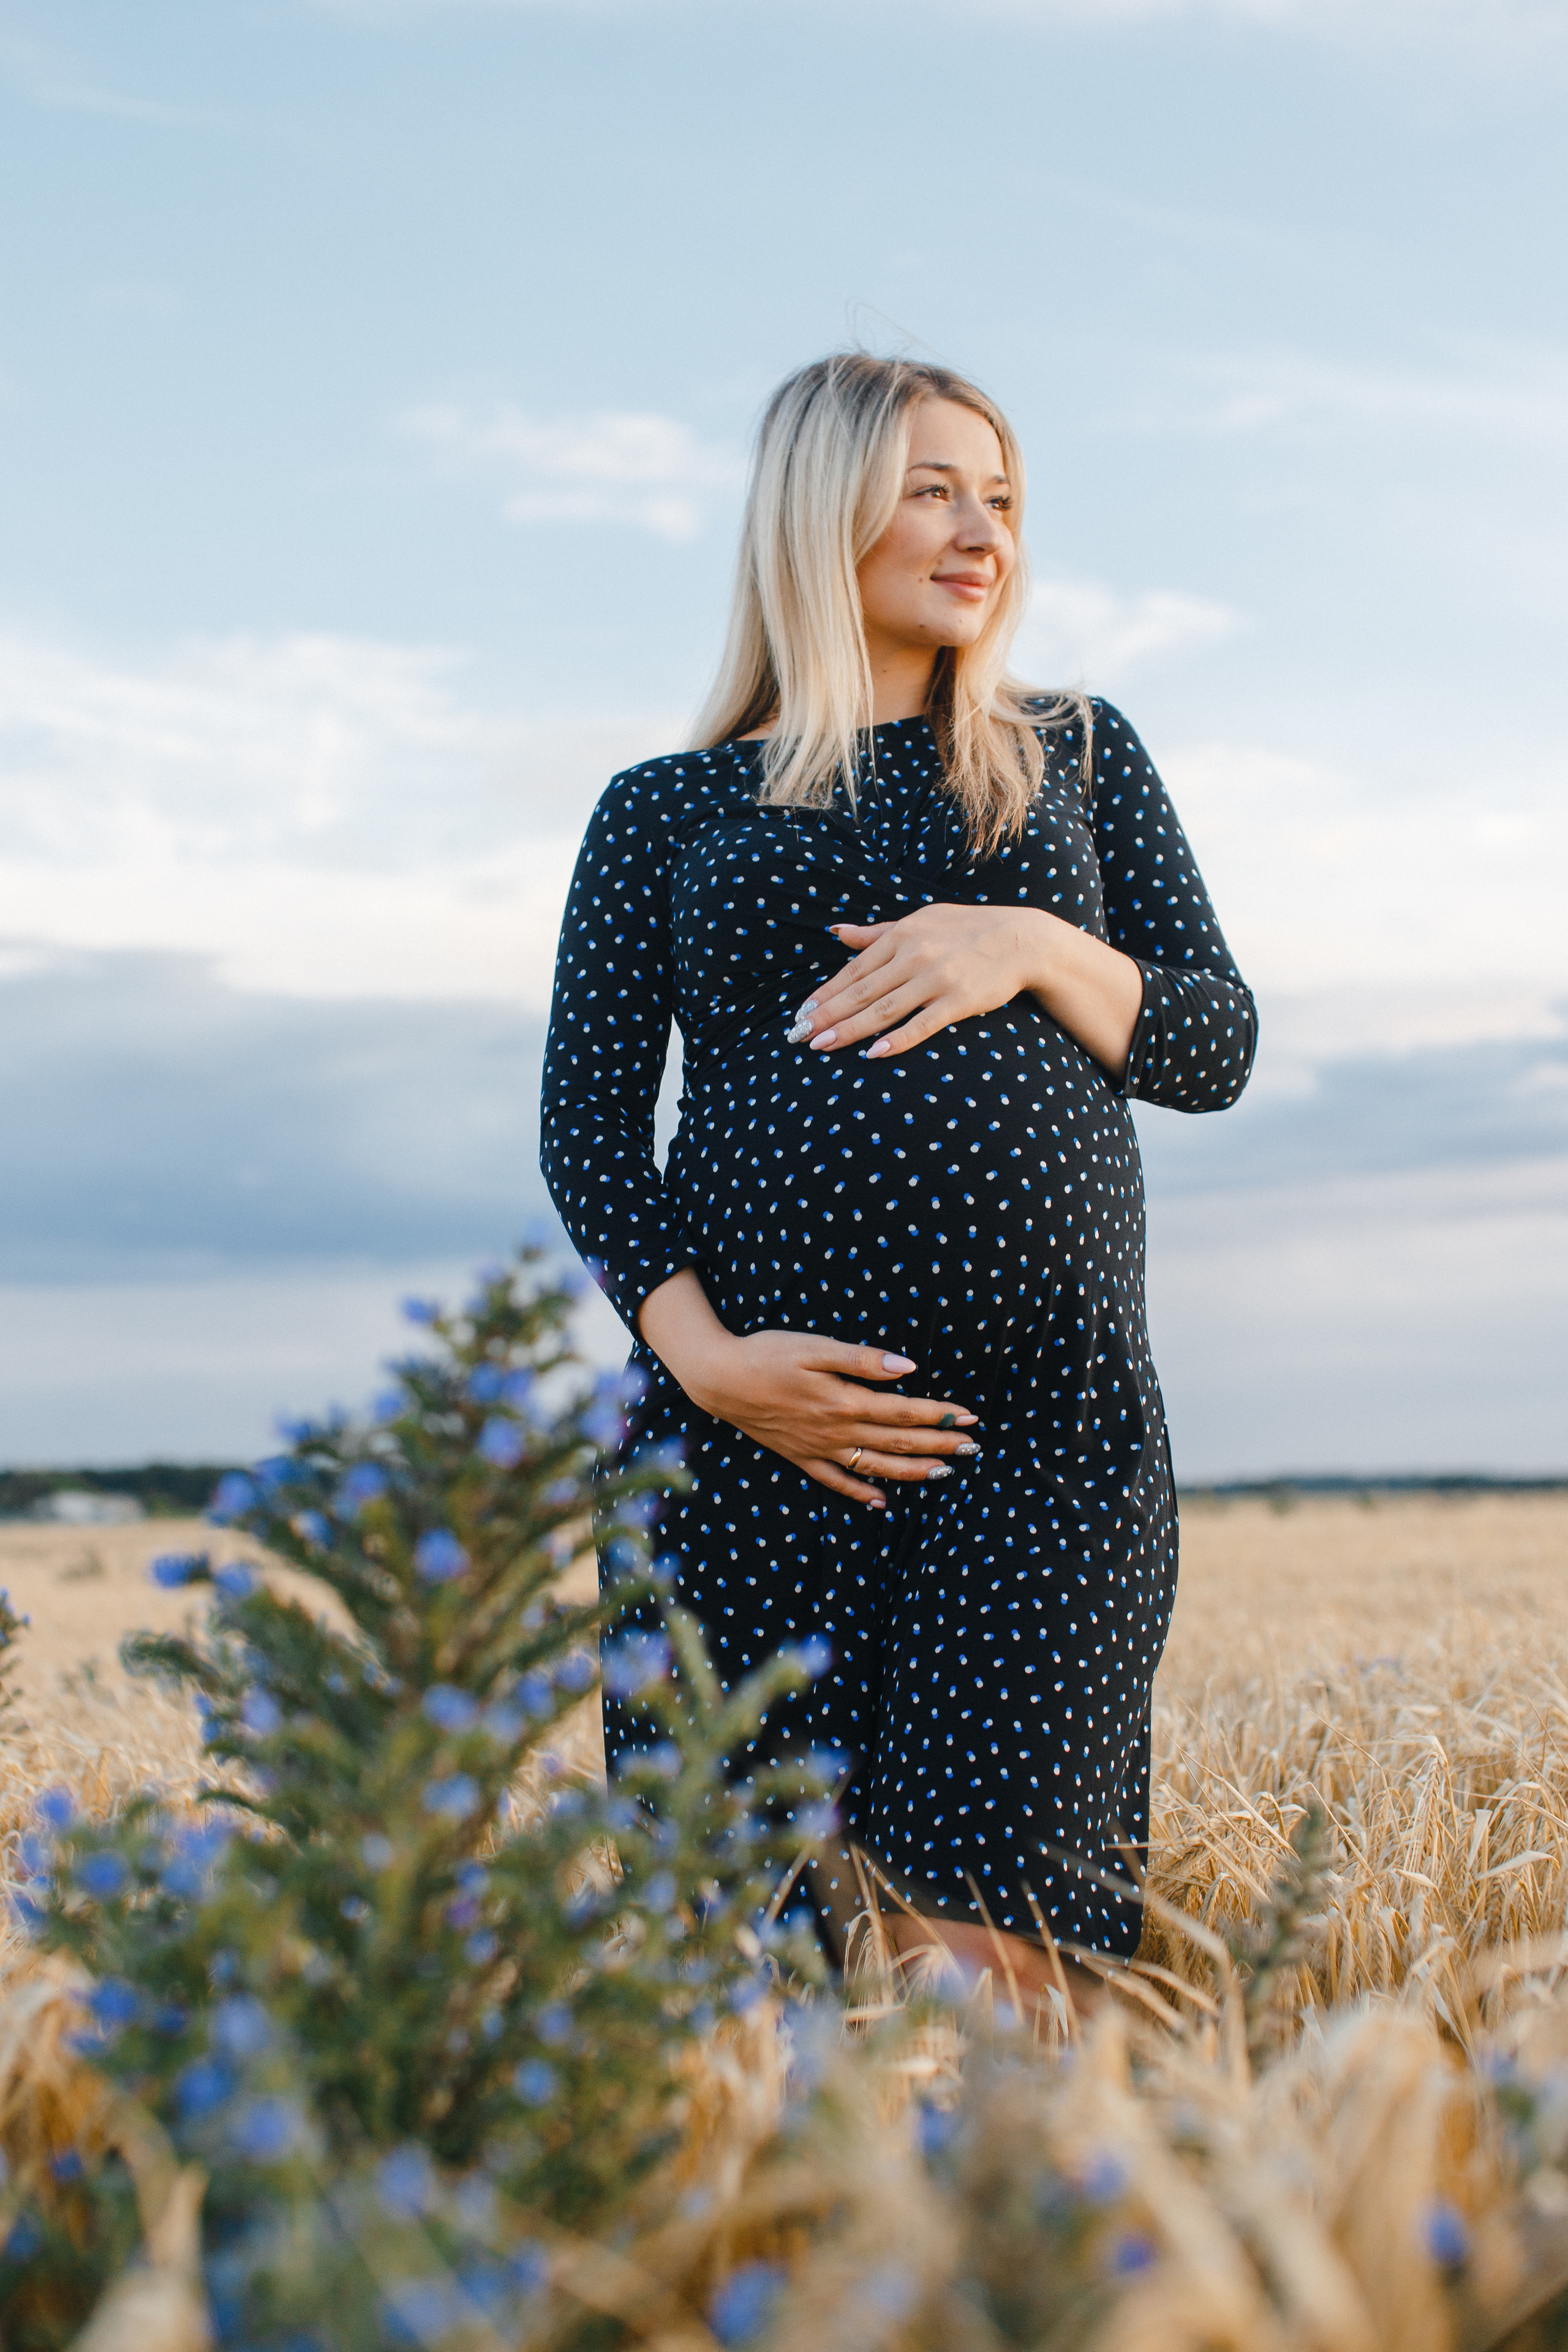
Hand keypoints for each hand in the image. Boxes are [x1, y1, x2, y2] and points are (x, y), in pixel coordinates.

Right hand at [638, 1272, 978, 1507]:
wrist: (719, 1380)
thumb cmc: (768, 1354)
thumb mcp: (815, 1347)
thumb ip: (862, 1359)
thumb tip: (908, 1367)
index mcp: (844, 1401)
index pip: (904, 1412)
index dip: (939, 1415)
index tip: (969, 1416)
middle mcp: (836, 1431)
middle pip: (897, 1443)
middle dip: (938, 1446)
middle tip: (972, 1448)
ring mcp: (819, 1449)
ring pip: (875, 1467)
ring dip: (912, 1471)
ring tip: (944, 1474)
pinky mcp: (801, 1457)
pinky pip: (837, 1482)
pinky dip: (862, 1493)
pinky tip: (882, 1502)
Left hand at [788, 902, 1144, 1071]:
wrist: (1022, 940)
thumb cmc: (967, 929)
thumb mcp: (921, 920)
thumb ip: (877, 932)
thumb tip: (837, 933)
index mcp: (902, 935)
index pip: (854, 969)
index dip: (826, 992)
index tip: (801, 1012)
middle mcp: (914, 956)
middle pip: (861, 991)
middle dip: (827, 1014)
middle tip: (798, 1035)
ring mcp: (936, 979)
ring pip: (883, 1009)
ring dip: (849, 1029)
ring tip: (822, 1045)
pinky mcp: (958, 1001)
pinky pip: (921, 1025)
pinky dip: (897, 1039)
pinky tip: (873, 1053)